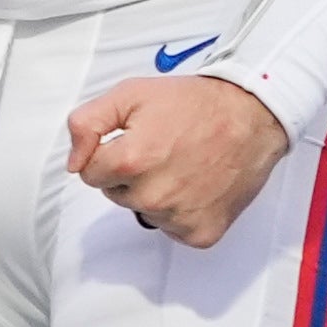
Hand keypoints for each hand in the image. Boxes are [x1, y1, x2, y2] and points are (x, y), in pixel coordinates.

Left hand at [65, 72, 287, 247]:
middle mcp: (153, 196)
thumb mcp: (131, 94)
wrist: (252, 116)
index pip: (89, 172)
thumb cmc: (193, 103)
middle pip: (116, 194)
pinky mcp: (201, 233)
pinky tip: (197, 185)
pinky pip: (173, 229)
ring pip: (144, 211)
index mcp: (131, 161)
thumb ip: (88, 123)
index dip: (108, 153)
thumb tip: (74, 162)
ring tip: (183, 164)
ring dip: (155, 193)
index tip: (133, 139)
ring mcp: (178, 218)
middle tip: (163, 149)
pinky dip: (180, 211)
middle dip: (130, 174)